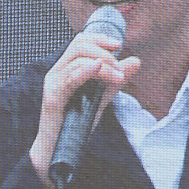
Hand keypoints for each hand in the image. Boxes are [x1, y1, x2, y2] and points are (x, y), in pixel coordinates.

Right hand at [25, 30, 142, 182]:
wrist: (58, 150)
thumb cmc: (75, 125)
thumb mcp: (101, 98)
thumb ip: (115, 80)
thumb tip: (136, 60)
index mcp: (65, 70)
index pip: (80, 41)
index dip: (100, 38)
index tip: (119, 45)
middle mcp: (56, 73)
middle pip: (79, 45)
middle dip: (105, 52)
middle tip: (120, 71)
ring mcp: (53, 84)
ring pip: (78, 58)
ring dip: (104, 65)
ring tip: (117, 79)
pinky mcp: (53, 97)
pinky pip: (70, 77)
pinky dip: (87, 70)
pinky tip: (100, 68)